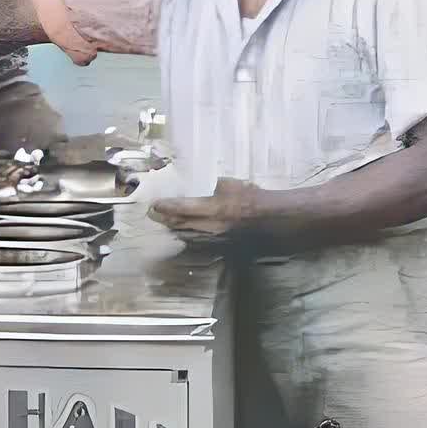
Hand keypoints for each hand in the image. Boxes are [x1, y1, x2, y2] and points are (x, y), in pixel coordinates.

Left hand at [149, 178, 267, 243]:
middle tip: (154, 213)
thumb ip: (215, 185)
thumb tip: (206, 187)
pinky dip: (188, 233)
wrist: (272, 218)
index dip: (166, 206)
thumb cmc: (254, 198)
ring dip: (175, 227)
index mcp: (213, 209)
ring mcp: (215, 237)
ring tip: (164, 221)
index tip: (154, 204)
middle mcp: (211, 226)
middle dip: (165, 219)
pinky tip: (184, 231)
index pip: (182, 208)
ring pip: (188, 233)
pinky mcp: (220, 243)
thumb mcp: (232, 184)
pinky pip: (199, 239)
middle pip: (180, 224)